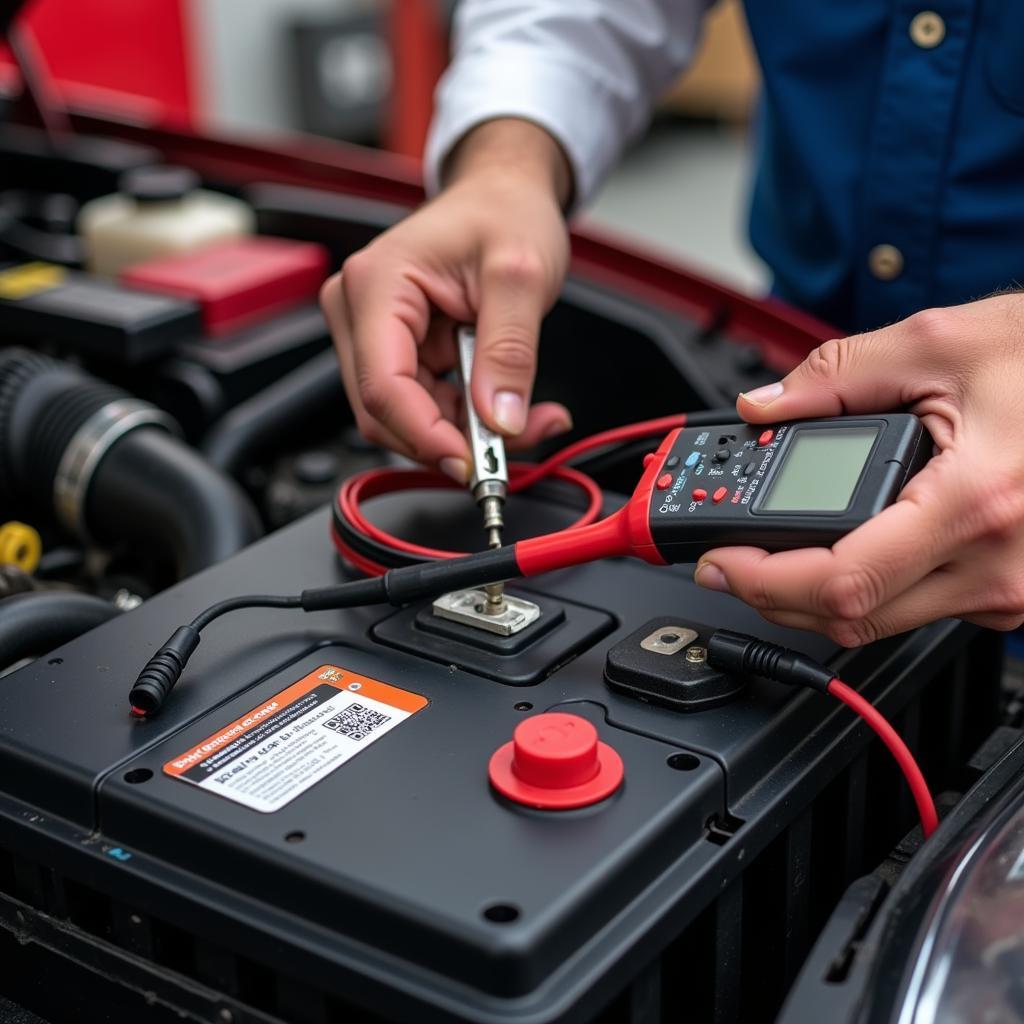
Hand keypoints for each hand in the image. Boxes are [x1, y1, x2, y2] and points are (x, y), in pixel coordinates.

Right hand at [320, 119, 573, 482]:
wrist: (504, 196)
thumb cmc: (504, 213)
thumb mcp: (521, 275)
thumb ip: (510, 350)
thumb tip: (500, 419)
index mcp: (376, 284)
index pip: (382, 386)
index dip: (425, 436)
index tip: (473, 463)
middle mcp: (360, 312)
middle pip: (386, 413)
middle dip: (449, 440)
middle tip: (512, 444)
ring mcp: (375, 336)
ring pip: (406, 419)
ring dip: (463, 435)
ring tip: (525, 416)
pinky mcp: (399, 353)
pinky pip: (424, 409)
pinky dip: (466, 422)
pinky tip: (504, 407)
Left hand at [694, 294, 1023, 644]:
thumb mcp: (937, 343)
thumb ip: (836, 374)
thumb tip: (765, 405)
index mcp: (974, 502)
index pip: (843, 581)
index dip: (764, 581)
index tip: (720, 561)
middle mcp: (996, 564)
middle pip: (851, 617)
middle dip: (771, 593)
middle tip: (729, 560)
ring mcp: (1008, 588)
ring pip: (881, 621)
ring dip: (813, 596)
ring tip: (770, 553)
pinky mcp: (1009, 590)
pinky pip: (917, 608)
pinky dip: (863, 588)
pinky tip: (837, 551)